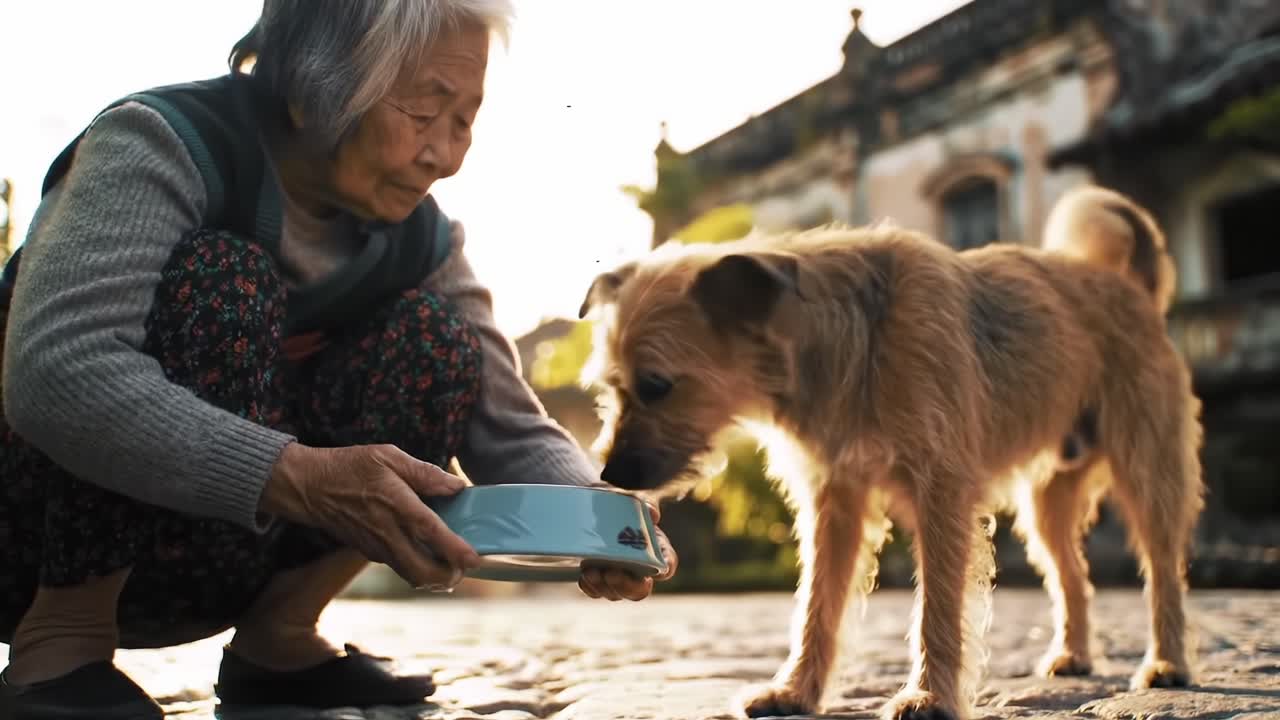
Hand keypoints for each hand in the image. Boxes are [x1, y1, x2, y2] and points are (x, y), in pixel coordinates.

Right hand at [262, 442, 480, 589]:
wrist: (308, 487)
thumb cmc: (349, 467)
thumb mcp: (388, 457)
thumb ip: (425, 473)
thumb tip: (455, 486)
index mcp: (397, 506)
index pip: (432, 533)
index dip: (455, 550)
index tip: (475, 560)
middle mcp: (387, 533)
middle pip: (423, 571)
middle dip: (448, 575)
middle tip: (465, 565)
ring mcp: (376, 547)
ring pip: (411, 575)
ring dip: (433, 576)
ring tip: (450, 562)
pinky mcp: (369, 552)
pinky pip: (399, 567)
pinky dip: (417, 566)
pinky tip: (426, 551)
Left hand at [579, 501, 678, 600]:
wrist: (593, 503)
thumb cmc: (619, 502)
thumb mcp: (629, 497)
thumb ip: (642, 502)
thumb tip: (652, 514)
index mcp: (654, 548)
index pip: (667, 564)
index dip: (666, 568)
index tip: (658, 569)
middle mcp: (638, 568)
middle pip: (640, 589)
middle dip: (627, 586)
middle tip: (612, 574)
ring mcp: (618, 576)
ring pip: (616, 593)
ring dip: (604, 587)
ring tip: (591, 572)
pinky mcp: (598, 578)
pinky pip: (595, 591)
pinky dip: (590, 587)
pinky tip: (584, 577)